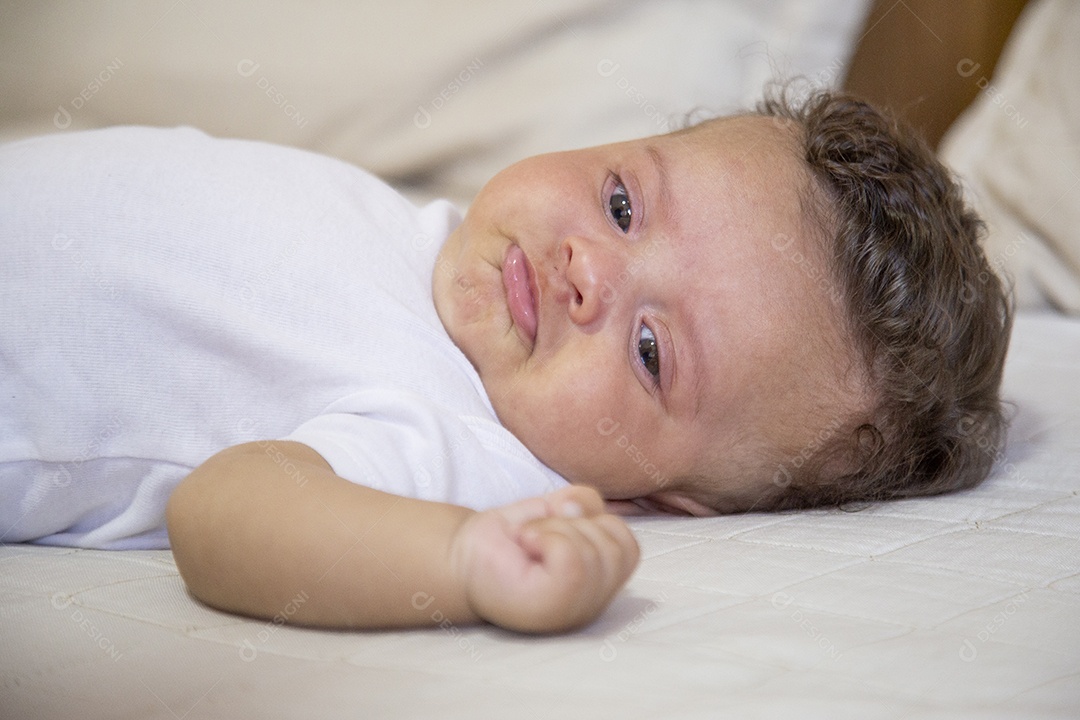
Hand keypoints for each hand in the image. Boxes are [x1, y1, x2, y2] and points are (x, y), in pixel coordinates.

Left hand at [450, 486, 639, 632]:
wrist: (461, 555)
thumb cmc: (509, 537)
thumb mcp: (557, 508)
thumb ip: (584, 502)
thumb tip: (576, 510)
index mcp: (599, 585)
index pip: (628, 545)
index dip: (595, 521)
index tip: (558, 526)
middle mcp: (593, 603)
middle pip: (617, 545)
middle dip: (574, 523)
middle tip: (540, 536)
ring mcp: (576, 609)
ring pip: (595, 548)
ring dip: (557, 529)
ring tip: (530, 542)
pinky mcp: (554, 606)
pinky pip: (573, 556)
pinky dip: (546, 536)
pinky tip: (525, 545)